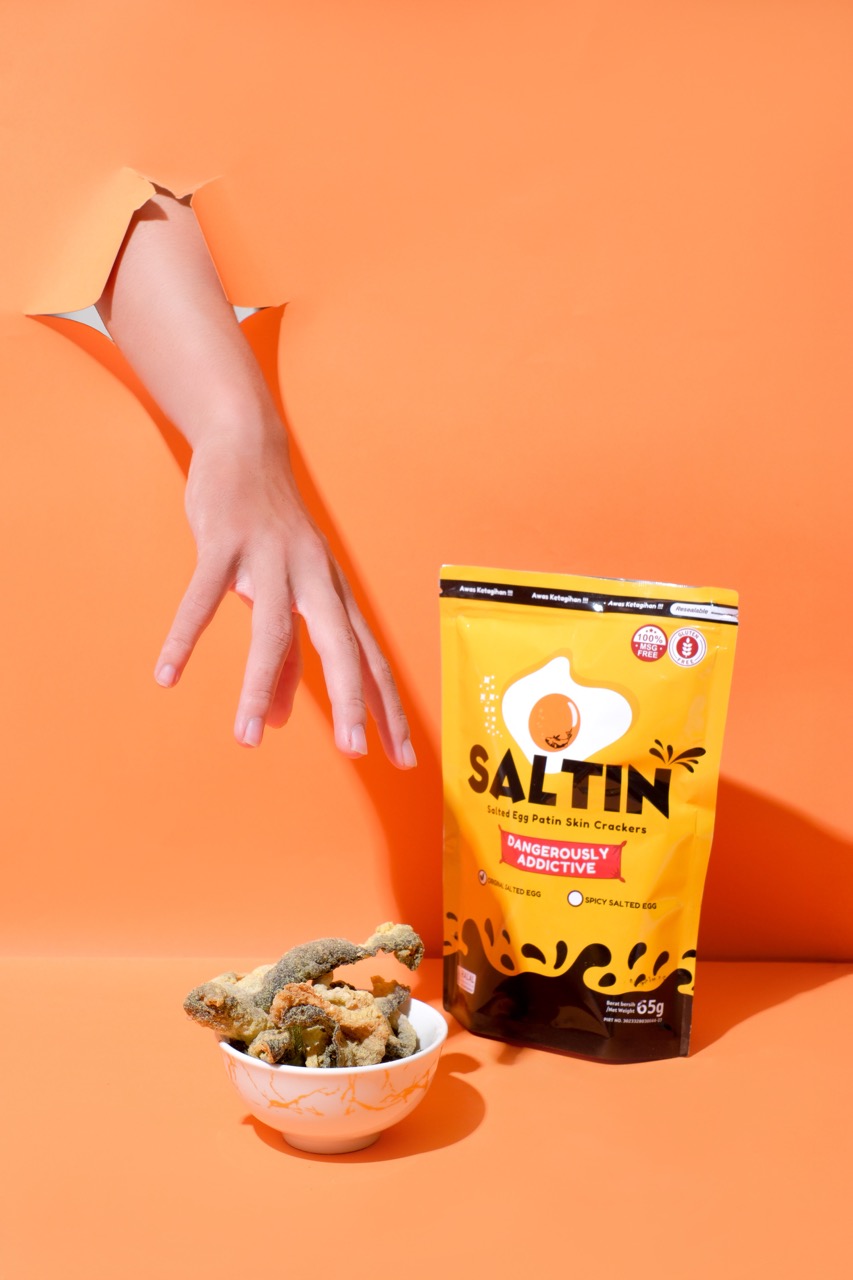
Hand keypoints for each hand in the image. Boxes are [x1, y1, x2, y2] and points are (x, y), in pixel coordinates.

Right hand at [154, 424, 416, 766]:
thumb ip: (284, 660)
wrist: (248, 447)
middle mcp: (313, 578)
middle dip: (352, 701)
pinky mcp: (226, 542)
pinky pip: (202, 599)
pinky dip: (184, 638)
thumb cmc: (273, 530)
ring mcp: (271, 559)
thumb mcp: (286, 593)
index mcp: (334, 594)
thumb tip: (276, 718)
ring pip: (271, 631)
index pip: (371, 659)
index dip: (388, 708)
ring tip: (247, 739)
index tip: (403, 758)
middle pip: (342, 646)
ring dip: (257, 688)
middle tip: (356, 752)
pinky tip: (167, 674)